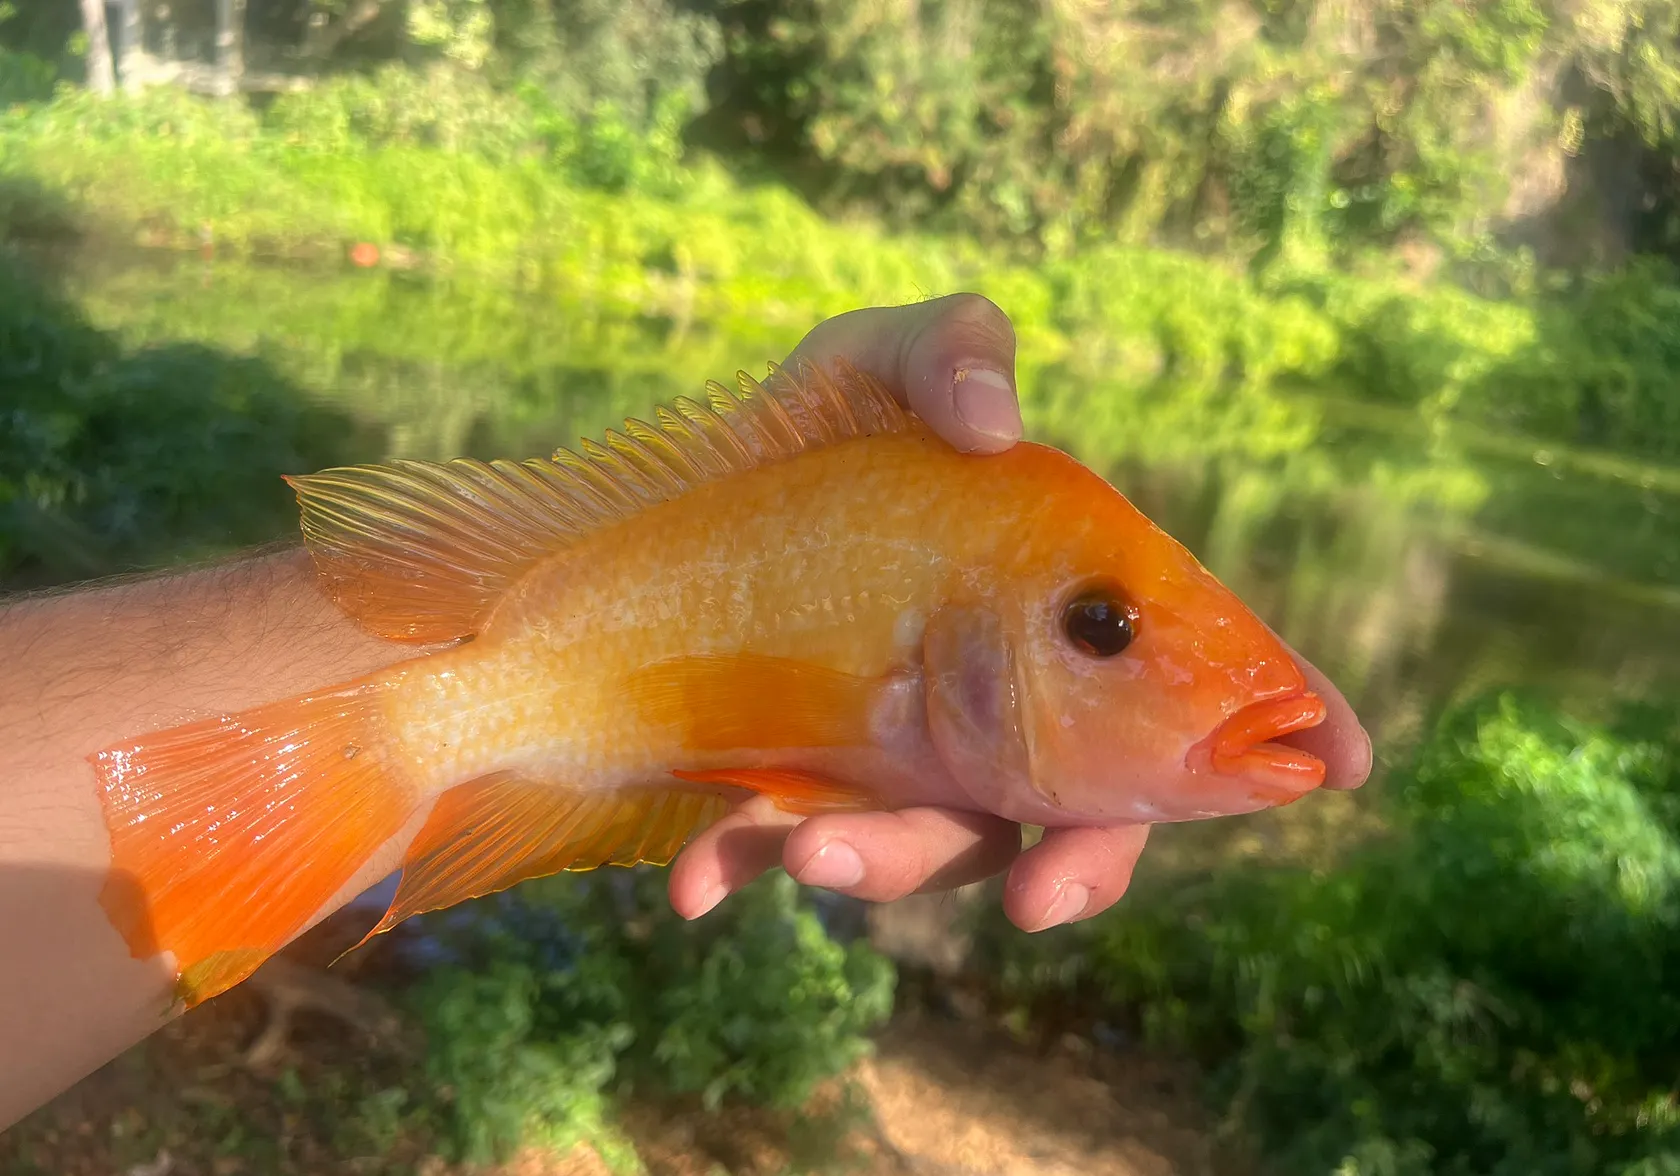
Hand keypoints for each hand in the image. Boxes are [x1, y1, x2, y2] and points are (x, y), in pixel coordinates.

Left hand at [665, 294, 1373, 931]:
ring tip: (815, 852)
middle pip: (1074, 815)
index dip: (1270, 734)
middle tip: (1044, 901)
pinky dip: (742, 869)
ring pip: (931, 851)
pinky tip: (695, 883)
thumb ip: (950, 351)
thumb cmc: (813, 426)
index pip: (1178, 693)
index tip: (1343, 764)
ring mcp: (898, 762)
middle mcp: (995, 712)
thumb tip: (998, 427)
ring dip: (885, 868)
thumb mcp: (876, 362)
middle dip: (1074, 871)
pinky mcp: (792, 785)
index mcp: (1048, 624)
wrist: (670, 491)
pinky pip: (780, 850)